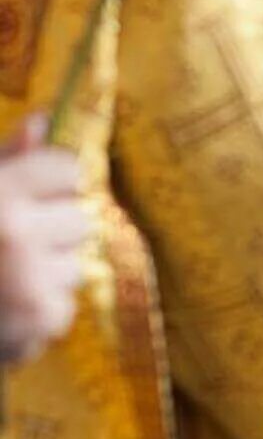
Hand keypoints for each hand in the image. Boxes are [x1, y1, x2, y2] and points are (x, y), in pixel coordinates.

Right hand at [0, 115, 89, 365]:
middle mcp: (17, 234)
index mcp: (0, 195)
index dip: (49, 183)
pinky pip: (63, 306)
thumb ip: (5, 159)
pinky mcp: (39, 318)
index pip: (68, 169)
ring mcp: (30, 280)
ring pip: (75, 265)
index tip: (27, 196)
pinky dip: (36, 313)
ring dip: (44, 274)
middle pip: (79, 218)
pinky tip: (1, 309)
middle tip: (5, 246)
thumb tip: (41, 120)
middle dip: (48, 231)